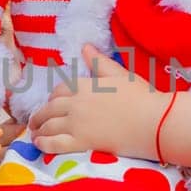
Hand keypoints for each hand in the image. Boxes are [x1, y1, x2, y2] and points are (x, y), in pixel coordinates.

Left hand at [29, 46, 167, 160]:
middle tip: (37, 120)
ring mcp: (77, 123)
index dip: (54, 97)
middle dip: (41, 114)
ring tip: (35, 132)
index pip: (61, 90)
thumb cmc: (142, 97)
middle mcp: (76, 103)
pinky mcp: (81, 142)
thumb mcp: (120, 74)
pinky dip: (44, 143)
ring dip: (39, 128)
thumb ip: (99, 62)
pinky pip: (54, 143)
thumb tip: (85, 47)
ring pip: (49, 125)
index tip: (53, 103)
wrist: (154, 121)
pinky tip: (39, 143)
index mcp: (85, 85)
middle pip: (50, 108)